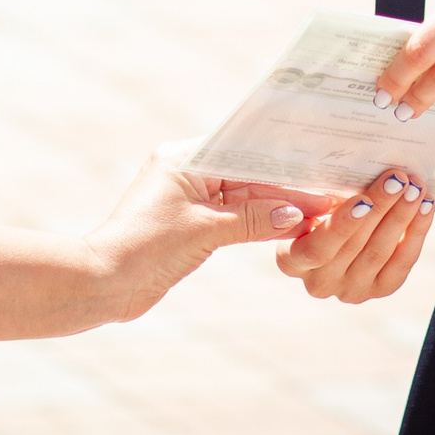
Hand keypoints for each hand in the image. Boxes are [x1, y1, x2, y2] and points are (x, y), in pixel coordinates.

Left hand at [84, 145, 337, 321]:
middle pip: (249, 174)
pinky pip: (236, 218)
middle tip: (330, 191)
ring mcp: (191, 198)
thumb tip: (298, 215)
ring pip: (246, 198)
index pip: (245, 150)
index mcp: (185, 157)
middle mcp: (188, 170)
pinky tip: (293, 228)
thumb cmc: (145, 249)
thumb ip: (254, 219)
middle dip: (287, 186)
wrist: (103, 284)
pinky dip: (261, 224)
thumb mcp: (204, 231)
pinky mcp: (193, 224)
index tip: (318, 163)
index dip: (283, 160)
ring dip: (279, 208)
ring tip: (321, 212)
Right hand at [276, 167, 434, 301]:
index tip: (362, 199)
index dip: (342, 225)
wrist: (327, 233)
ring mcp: (350, 290)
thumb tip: (343, 184)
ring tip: (415, 188)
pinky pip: (401, 262)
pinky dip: (416, 232)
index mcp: (291, 261)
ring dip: (402, 216)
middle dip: (380, 208)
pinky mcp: (378, 289)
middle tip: (398, 179)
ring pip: (380, 252)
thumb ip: (312, 199)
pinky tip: (424, 207)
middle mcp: (319, 283)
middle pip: (355, 247)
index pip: (317, 249)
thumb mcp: (301, 203)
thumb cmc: (310, 209)